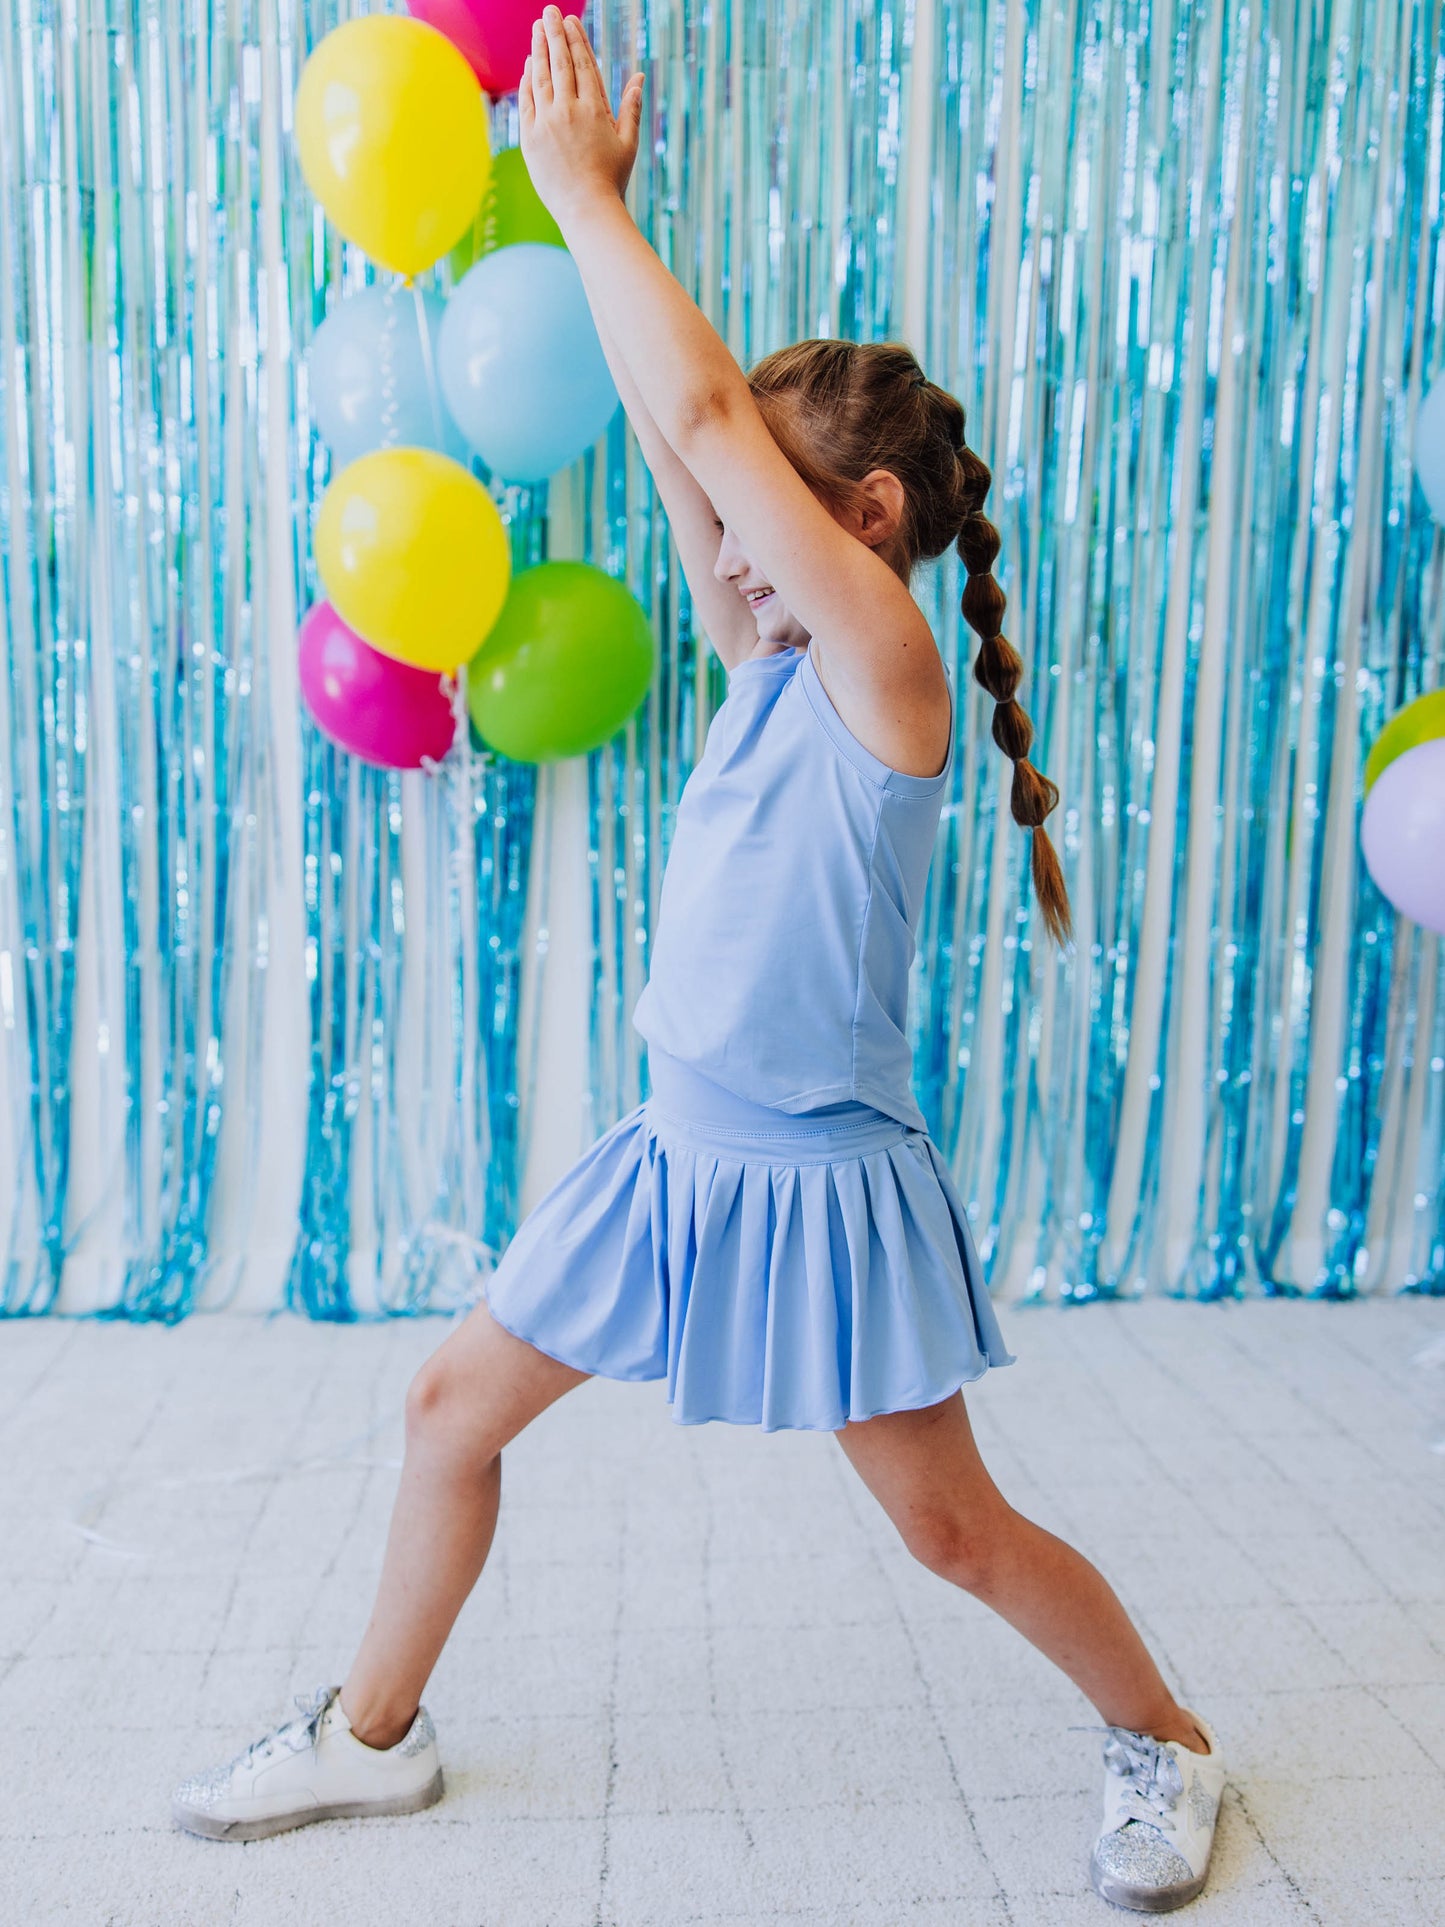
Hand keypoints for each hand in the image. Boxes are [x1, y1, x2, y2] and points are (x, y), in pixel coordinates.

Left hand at [519, 8, 643, 226]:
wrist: (586, 210)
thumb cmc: (612, 180)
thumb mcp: (628, 142)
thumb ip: (631, 106)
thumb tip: (638, 75)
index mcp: (595, 109)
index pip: (582, 65)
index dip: (575, 40)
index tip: (569, 21)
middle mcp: (569, 110)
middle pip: (559, 63)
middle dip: (553, 33)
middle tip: (548, 12)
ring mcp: (547, 122)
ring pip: (540, 77)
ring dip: (537, 50)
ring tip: (536, 29)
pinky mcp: (531, 137)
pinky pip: (527, 100)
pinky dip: (527, 80)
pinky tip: (528, 65)